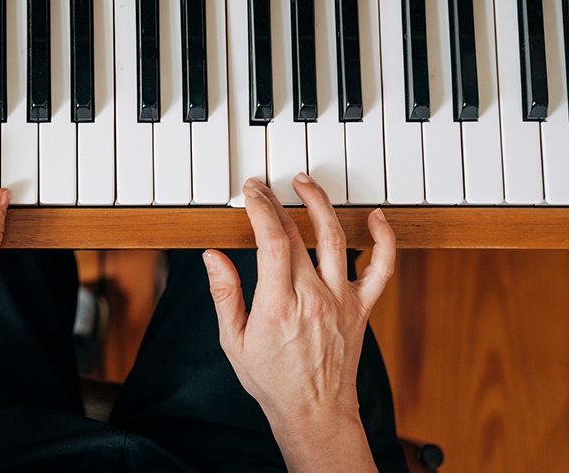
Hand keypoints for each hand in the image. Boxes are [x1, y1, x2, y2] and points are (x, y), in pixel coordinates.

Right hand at [204, 175, 395, 472]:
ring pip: (335, 238)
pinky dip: (384, 239)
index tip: (251, 192)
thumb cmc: (272, 381)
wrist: (315, 412)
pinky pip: (381, 268)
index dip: (260, 208)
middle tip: (264, 188)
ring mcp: (340, 301)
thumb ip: (225, 295)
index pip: (271, 241)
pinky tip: (375, 216)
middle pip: (297, 233)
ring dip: (320, 204)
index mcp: (278, 306)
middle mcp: (312, 298)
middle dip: (277, 202)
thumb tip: (212, 257)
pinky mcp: (361, 308)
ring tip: (305, 183)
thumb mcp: (233, 341)